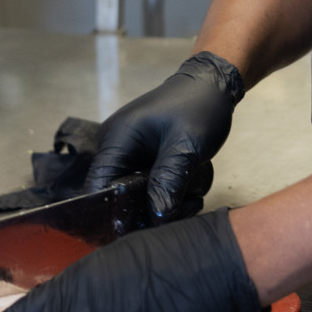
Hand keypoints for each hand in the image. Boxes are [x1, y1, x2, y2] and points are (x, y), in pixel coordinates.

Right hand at [85, 52, 244, 219]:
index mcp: (116, 139)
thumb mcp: (186, 145)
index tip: (143, 227)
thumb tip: (156, 217)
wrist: (213, 84)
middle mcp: (115, 147)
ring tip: (191, 199)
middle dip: (147, 210)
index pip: (98, 187)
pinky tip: (188, 191)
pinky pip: (146, 184)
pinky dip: (165, 191)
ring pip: (135, 193)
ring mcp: (128, 152)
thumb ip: (168, 181)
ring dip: (161, 201)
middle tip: (183, 209)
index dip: (115, 213)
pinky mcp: (143, 156)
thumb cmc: (199, 105)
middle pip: (117, 195)